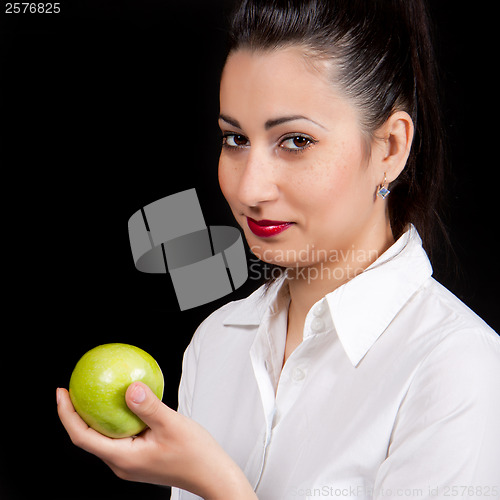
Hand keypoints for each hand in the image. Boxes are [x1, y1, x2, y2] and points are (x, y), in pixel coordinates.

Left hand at [57, 382, 256, 499]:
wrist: (211, 474)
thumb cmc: (195, 454)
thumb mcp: (172, 425)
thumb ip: (149, 407)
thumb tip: (129, 388)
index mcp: (123, 458)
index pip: (82, 437)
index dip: (67, 415)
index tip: (62, 392)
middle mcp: (122, 463)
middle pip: (88, 437)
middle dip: (76, 413)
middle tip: (73, 388)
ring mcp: (130, 462)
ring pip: (104, 437)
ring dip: (94, 416)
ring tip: (94, 393)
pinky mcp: (139, 458)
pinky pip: (119, 435)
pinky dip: (114, 419)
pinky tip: (124, 403)